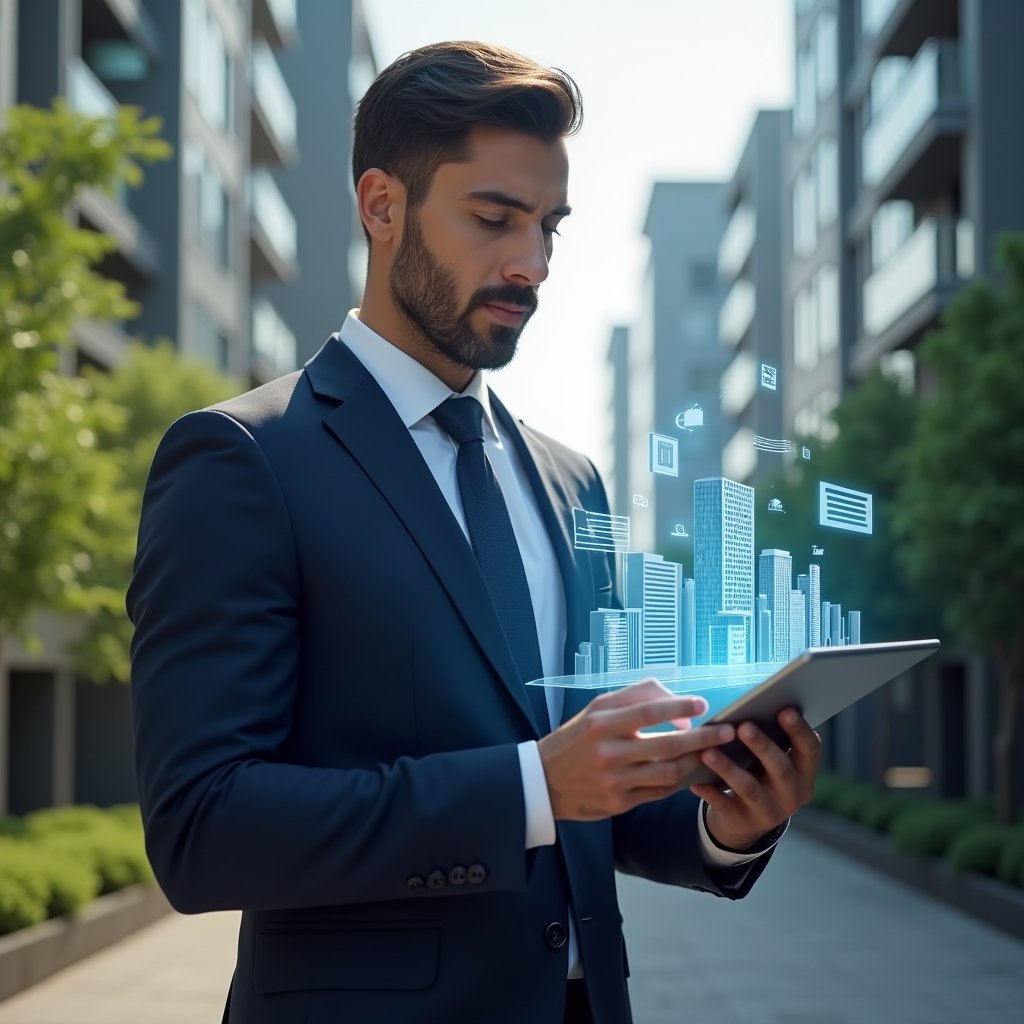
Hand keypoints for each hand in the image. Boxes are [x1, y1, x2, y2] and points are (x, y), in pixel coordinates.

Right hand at [537, 678, 736, 820]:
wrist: (545, 780)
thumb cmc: (577, 738)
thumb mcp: (597, 708)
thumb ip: (635, 698)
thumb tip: (677, 706)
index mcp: (602, 722)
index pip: (650, 710)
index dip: (681, 707)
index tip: (703, 705)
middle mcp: (609, 751)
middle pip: (668, 745)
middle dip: (704, 738)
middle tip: (728, 731)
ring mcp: (615, 780)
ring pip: (669, 772)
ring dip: (696, 762)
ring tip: (712, 752)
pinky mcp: (619, 803)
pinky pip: (659, 792)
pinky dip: (679, 781)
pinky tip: (692, 771)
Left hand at [692, 707, 820, 850]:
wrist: (749, 822)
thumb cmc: (761, 774)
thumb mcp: (773, 762)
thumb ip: (772, 740)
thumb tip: (755, 705)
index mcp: (804, 773)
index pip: (810, 750)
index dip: (799, 730)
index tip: (785, 710)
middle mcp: (792, 794)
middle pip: (781, 768)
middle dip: (762, 746)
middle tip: (744, 726)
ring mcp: (769, 812)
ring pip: (748, 788)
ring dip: (728, 768)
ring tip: (708, 752)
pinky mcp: (743, 822)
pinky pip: (725, 806)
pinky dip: (710, 793)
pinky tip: (696, 782)